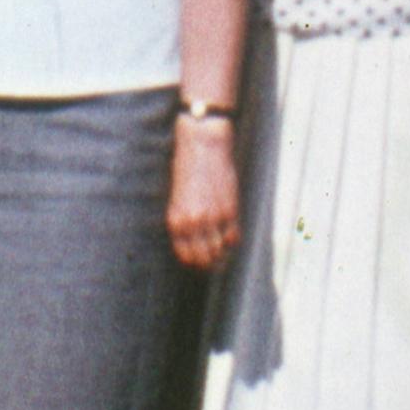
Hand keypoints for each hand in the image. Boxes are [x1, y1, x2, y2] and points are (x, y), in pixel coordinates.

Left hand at [167, 117, 240, 270]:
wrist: (202, 147)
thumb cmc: (186, 169)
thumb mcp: (176, 198)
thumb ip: (183, 220)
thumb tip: (192, 240)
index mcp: (175, 220)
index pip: (185, 255)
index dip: (193, 262)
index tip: (198, 263)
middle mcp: (192, 222)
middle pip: (203, 258)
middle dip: (208, 263)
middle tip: (213, 262)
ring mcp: (213, 218)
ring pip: (219, 251)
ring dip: (221, 255)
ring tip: (221, 253)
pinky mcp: (230, 210)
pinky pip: (233, 237)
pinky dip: (232, 242)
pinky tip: (229, 239)